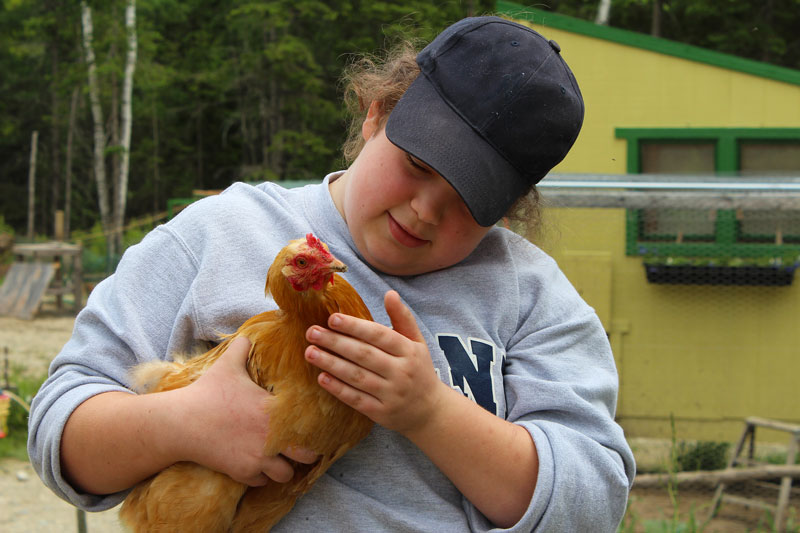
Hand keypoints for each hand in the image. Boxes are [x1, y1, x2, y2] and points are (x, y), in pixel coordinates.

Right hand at [172, 337, 317, 485]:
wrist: (181, 422)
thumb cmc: (207, 392)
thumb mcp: (227, 365)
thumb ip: (242, 348)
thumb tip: (247, 334)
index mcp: (274, 410)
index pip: (310, 426)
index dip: (312, 429)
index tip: (307, 428)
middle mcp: (272, 437)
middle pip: (306, 456)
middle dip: (304, 453)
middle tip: (295, 447)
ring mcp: (259, 457)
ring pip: (286, 474)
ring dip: (283, 468)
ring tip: (276, 459)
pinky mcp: (243, 472)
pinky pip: (263, 482)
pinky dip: (261, 477)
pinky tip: (254, 464)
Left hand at [304, 290, 445, 435]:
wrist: (430, 411)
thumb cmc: (418, 370)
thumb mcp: (416, 342)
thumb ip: (402, 318)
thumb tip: (390, 293)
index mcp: (409, 351)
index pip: (379, 336)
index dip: (355, 326)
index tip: (332, 318)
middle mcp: (401, 372)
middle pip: (364, 355)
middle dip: (336, 342)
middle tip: (312, 332)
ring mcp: (391, 394)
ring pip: (357, 377)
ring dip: (331, 364)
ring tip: (310, 352)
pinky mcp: (382, 413)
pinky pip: (356, 399)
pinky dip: (338, 389)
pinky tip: (322, 377)